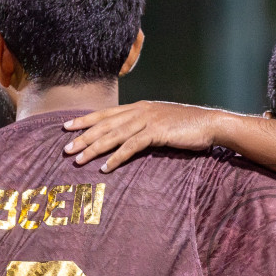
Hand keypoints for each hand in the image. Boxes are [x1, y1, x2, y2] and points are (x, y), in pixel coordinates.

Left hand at [63, 101, 228, 171]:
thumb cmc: (188, 125)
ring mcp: (148, 120)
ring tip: (78, 160)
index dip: (85, 120)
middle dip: (83, 136)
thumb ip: (145, 125)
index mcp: (139, 107)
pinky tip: (105, 168)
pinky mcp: (157, 133)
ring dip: (93, 148)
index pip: (106, 113)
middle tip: (65, 148)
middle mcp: (140, 111)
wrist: (211, 124)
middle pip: (105, 124)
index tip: (66, 127)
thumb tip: (129, 136)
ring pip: (113, 135)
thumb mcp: (162, 122)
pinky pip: (131, 147)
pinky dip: (116, 158)